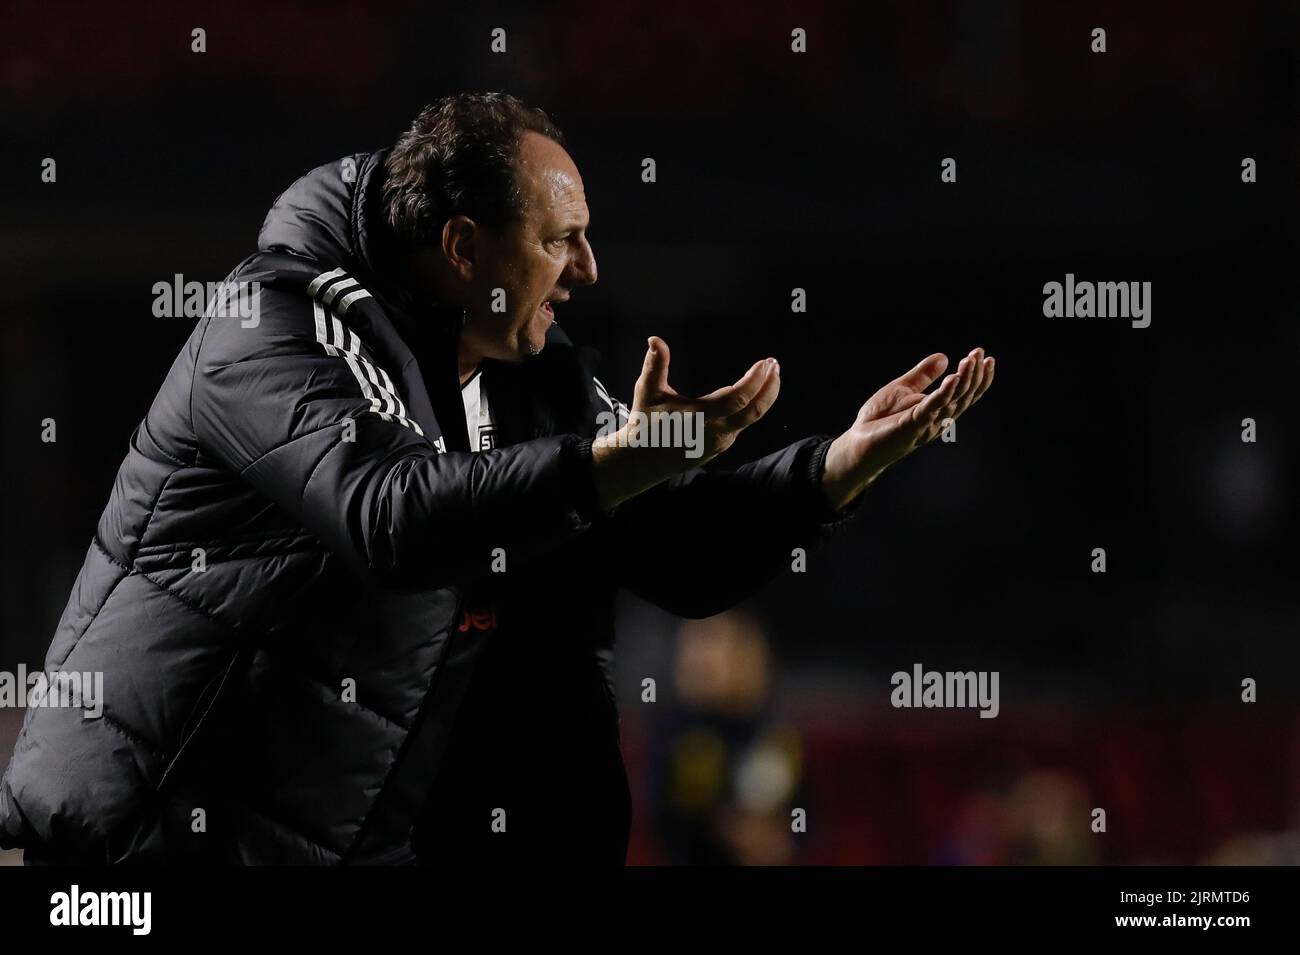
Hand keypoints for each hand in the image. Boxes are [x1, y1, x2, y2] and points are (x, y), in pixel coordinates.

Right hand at [592, 336, 780, 510]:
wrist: (644, 461)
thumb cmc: (645, 424)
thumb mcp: (647, 392)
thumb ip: (655, 365)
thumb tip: (654, 339)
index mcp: (700, 418)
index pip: (738, 398)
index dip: (754, 380)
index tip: (764, 362)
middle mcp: (716, 432)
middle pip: (755, 411)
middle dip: (770, 387)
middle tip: (775, 364)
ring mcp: (721, 441)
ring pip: (752, 418)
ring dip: (764, 395)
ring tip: (770, 373)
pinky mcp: (722, 445)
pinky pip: (743, 423)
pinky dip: (753, 405)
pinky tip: (755, 390)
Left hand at [821, 347, 995, 510]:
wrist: (858, 441)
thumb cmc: (880, 419)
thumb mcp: (903, 389)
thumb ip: (923, 374)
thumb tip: (944, 356)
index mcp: (938, 410)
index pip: (965, 393)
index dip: (976, 375)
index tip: (981, 354)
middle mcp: (938, 419)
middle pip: (965, 397)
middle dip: (975, 374)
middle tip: (979, 353)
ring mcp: (927, 423)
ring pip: (953, 402)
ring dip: (964, 380)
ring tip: (970, 360)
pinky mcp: (912, 425)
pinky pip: (932, 409)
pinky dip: (943, 394)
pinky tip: (953, 378)